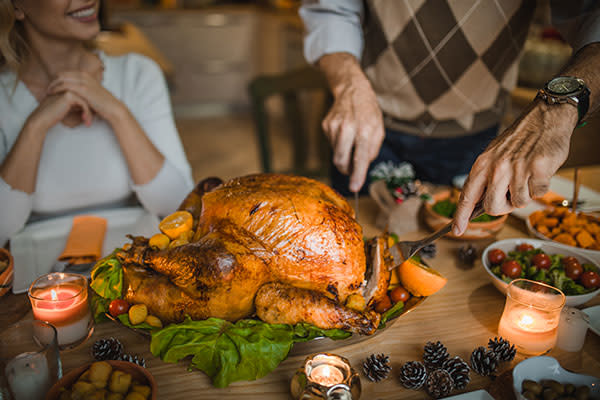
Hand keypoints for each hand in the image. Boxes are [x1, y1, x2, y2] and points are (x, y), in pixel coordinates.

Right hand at [27, 91, 92, 130]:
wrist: (43, 118)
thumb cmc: (55, 114)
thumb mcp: (70, 107)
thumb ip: (78, 103)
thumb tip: (92, 105)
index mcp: (69, 87)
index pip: (85, 95)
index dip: (90, 105)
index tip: (94, 116)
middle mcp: (69, 85)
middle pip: (87, 97)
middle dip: (92, 109)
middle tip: (93, 120)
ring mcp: (68, 89)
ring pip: (87, 101)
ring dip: (89, 113)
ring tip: (88, 123)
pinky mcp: (69, 95)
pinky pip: (83, 104)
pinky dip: (86, 114)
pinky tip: (86, 121)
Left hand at [46, 71, 124, 123]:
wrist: (113, 108)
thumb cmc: (104, 104)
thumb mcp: (93, 92)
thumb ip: (84, 89)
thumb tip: (76, 92)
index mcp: (86, 75)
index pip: (66, 73)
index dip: (57, 80)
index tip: (52, 87)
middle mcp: (84, 75)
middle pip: (62, 74)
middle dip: (53, 81)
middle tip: (47, 89)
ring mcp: (83, 81)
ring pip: (61, 79)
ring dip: (52, 85)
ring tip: (47, 92)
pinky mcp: (82, 88)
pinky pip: (64, 85)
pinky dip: (56, 89)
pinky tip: (52, 94)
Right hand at [322, 77, 384, 192]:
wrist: (353, 90)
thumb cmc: (368, 112)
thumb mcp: (379, 129)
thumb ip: (372, 150)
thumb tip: (362, 166)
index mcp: (364, 129)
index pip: (360, 157)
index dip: (357, 175)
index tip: (354, 187)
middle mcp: (347, 128)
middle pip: (340, 160)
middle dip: (346, 169)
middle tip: (352, 169)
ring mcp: (334, 126)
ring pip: (335, 154)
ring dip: (344, 154)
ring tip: (351, 141)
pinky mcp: (326, 125)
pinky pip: (331, 144)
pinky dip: (339, 144)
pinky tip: (344, 133)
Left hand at [452, 100, 577, 235]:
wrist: (544, 118)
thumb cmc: (519, 140)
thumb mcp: (494, 155)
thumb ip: (486, 178)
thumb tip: (479, 205)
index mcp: (482, 165)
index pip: (467, 196)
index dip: (460, 216)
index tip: (456, 230)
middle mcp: (496, 168)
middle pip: (493, 207)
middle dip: (503, 207)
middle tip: (511, 195)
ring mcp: (517, 169)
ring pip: (519, 203)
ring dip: (525, 194)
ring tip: (527, 175)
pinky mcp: (538, 169)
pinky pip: (538, 194)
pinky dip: (541, 187)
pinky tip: (539, 171)